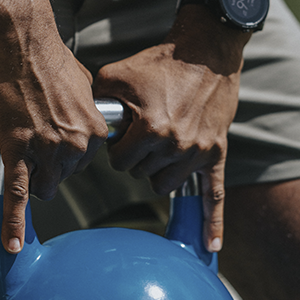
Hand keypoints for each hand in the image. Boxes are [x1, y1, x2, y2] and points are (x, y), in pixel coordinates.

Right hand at [0, 37, 108, 252]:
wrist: (22, 40)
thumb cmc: (50, 59)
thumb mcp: (84, 87)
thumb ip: (87, 111)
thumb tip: (84, 117)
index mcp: (95, 133)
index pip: (84, 165)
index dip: (66, 155)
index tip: (56, 142)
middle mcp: (76, 146)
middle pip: (64, 176)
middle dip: (50, 165)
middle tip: (37, 139)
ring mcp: (48, 150)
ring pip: (44, 185)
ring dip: (34, 176)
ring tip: (23, 147)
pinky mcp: (19, 150)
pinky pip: (19, 194)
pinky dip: (14, 222)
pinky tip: (13, 245)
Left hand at [93, 6, 249, 251]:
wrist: (206, 52)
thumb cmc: (161, 62)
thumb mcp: (118, 75)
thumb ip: (97, 103)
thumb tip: (85, 124)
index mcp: (151, 129)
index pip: (120, 162)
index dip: (117, 150)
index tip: (121, 138)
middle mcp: (175, 146)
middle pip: (141, 174)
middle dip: (137, 159)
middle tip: (142, 137)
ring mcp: (197, 153)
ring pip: (165, 185)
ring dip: (157, 174)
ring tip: (158, 151)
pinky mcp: (215, 154)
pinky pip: (214, 195)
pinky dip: (211, 223)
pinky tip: (211, 247)